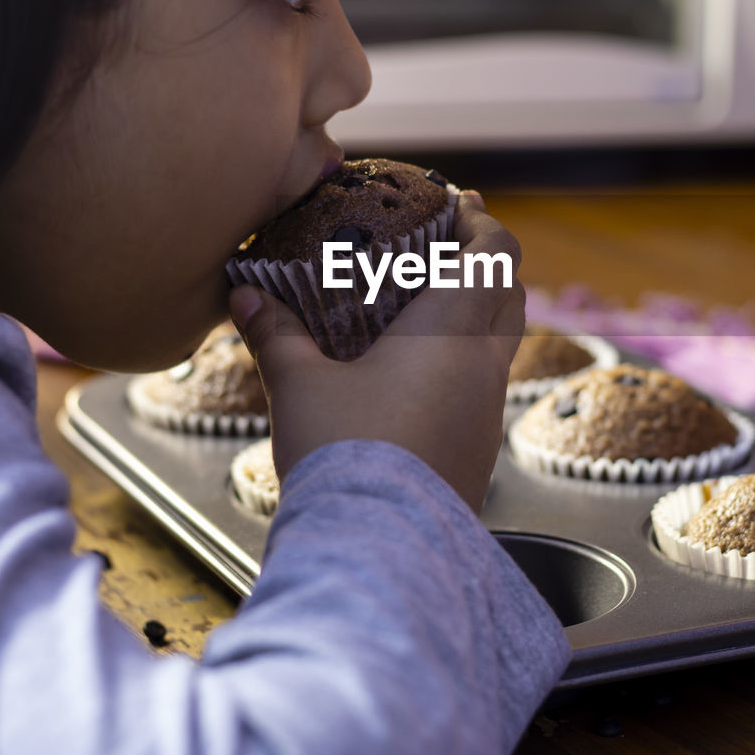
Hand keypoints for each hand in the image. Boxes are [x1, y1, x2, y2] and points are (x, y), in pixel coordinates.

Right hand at [229, 192, 524, 512]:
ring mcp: (487, 414)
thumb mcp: (299, 387)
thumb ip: (275, 335)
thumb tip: (244, 299)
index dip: (483, 222)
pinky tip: (423, 374)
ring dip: (481, 313)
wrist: (378, 552)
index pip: (494, 255)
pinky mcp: (478, 451)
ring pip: (502, 344)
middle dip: (488, 262)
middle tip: (452, 245)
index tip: (462, 203)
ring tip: (433, 306)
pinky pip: (486, 387)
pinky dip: (468, 361)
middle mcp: (482, 368)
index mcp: (449, 334)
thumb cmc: (343, 457)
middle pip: (510, 295)